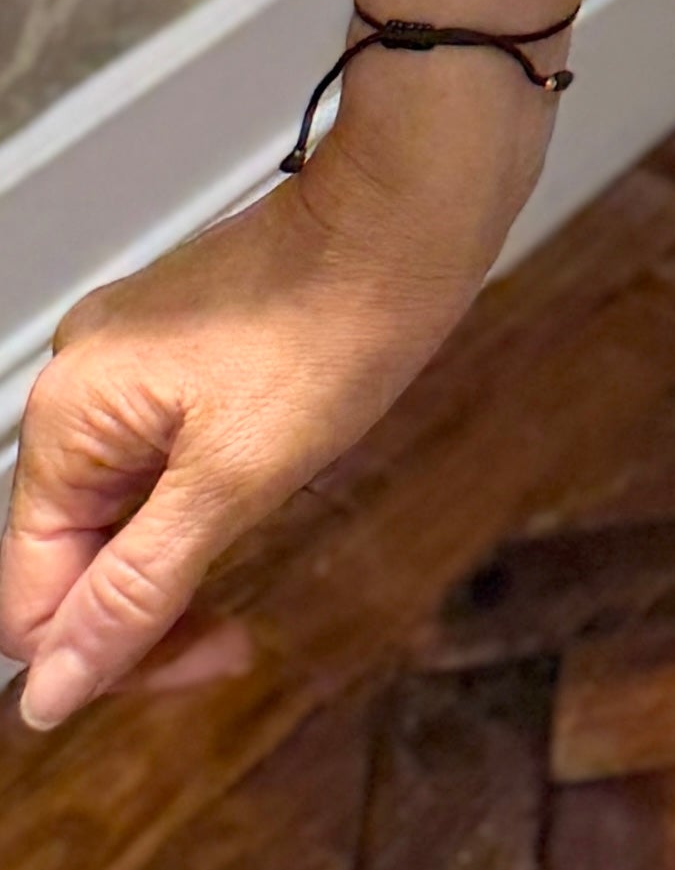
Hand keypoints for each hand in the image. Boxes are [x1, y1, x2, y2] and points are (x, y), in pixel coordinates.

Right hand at [1, 90, 533, 731]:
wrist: (410, 210)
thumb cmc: (337, 320)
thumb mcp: (234, 479)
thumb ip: (135, 592)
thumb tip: (50, 692)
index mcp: (67, 418)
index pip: (35, 598)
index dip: (113, 655)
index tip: (209, 657)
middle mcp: (78, 387)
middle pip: (75, 557)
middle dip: (150, 612)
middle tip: (236, 635)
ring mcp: (129, 365)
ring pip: (121, 514)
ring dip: (179, 562)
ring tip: (257, 559)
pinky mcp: (180, 354)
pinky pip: (159, 464)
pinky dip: (199, 505)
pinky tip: (257, 499)